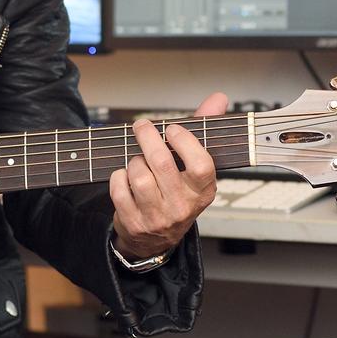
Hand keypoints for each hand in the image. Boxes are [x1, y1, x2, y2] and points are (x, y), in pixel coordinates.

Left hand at [108, 92, 225, 260]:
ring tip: (138, 161)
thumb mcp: (195, 167)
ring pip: (138, 176)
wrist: (157, 239)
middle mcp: (183, 206)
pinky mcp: (134, 223)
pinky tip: (125, 176)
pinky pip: (119, 190)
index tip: (172, 129)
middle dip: (147, 138)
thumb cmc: (177, 193)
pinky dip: (118, 177)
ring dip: (133, 161)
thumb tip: (219, 98)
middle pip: (161, 164)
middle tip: (142, 126)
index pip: (201, 165)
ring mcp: (158, 217)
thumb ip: (203, 130)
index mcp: (204, 190)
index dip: (184, 142)